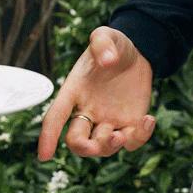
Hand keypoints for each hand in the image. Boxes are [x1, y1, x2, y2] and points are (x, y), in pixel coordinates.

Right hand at [37, 26, 153, 159]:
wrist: (137, 53)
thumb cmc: (114, 46)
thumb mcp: (106, 36)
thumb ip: (102, 42)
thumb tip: (107, 60)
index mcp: (74, 92)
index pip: (56, 117)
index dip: (48, 136)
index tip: (44, 156)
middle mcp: (88, 112)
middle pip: (77, 141)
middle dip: (84, 148)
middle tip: (96, 144)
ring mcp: (109, 121)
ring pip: (103, 147)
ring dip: (109, 146)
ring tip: (121, 134)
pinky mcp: (130, 124)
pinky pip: (132, 142)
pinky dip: (139, 138)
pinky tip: (149, 119)